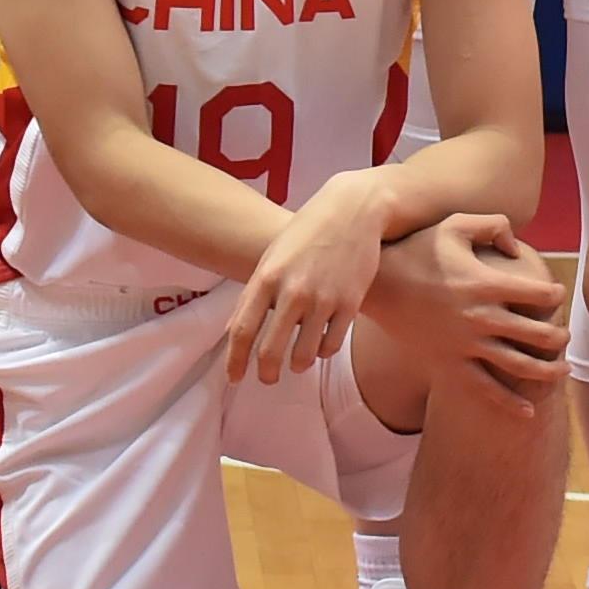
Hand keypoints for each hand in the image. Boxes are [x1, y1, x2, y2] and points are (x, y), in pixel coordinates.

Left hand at [230, 170, 393, 383]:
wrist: (354, 210)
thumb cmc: (307, 233)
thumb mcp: (272, 257)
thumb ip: (252, 294)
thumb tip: (233, 331)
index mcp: (267, 278)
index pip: (242, 331)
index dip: (235, 361)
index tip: (235, 378)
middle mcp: (293, 291)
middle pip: (271, 350)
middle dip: (266, 372)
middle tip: (268, 378)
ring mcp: (324, 299)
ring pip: (304, 355)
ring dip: (297, 365)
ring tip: (296, 364)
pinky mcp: (350, 303)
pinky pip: (331, 344)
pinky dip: (322, 351)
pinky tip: (319, 346)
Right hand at [377, 216, 564, 406]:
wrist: (377, 285)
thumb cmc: (417, 250)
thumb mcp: (454, 225)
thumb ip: (492, 226)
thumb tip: (518, 246)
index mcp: (486, 284)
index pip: (537, 294)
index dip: (555, 295)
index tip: (558, 296)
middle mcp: (480, 317)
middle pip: (535, 334)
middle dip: (558, 337)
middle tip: (566, 336)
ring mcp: (465, 345)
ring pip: (517, 365)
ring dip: (547, 371)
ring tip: (563, 370)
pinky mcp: (449, 364)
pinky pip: (484, 389)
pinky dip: (509, 404)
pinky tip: (529, 413)